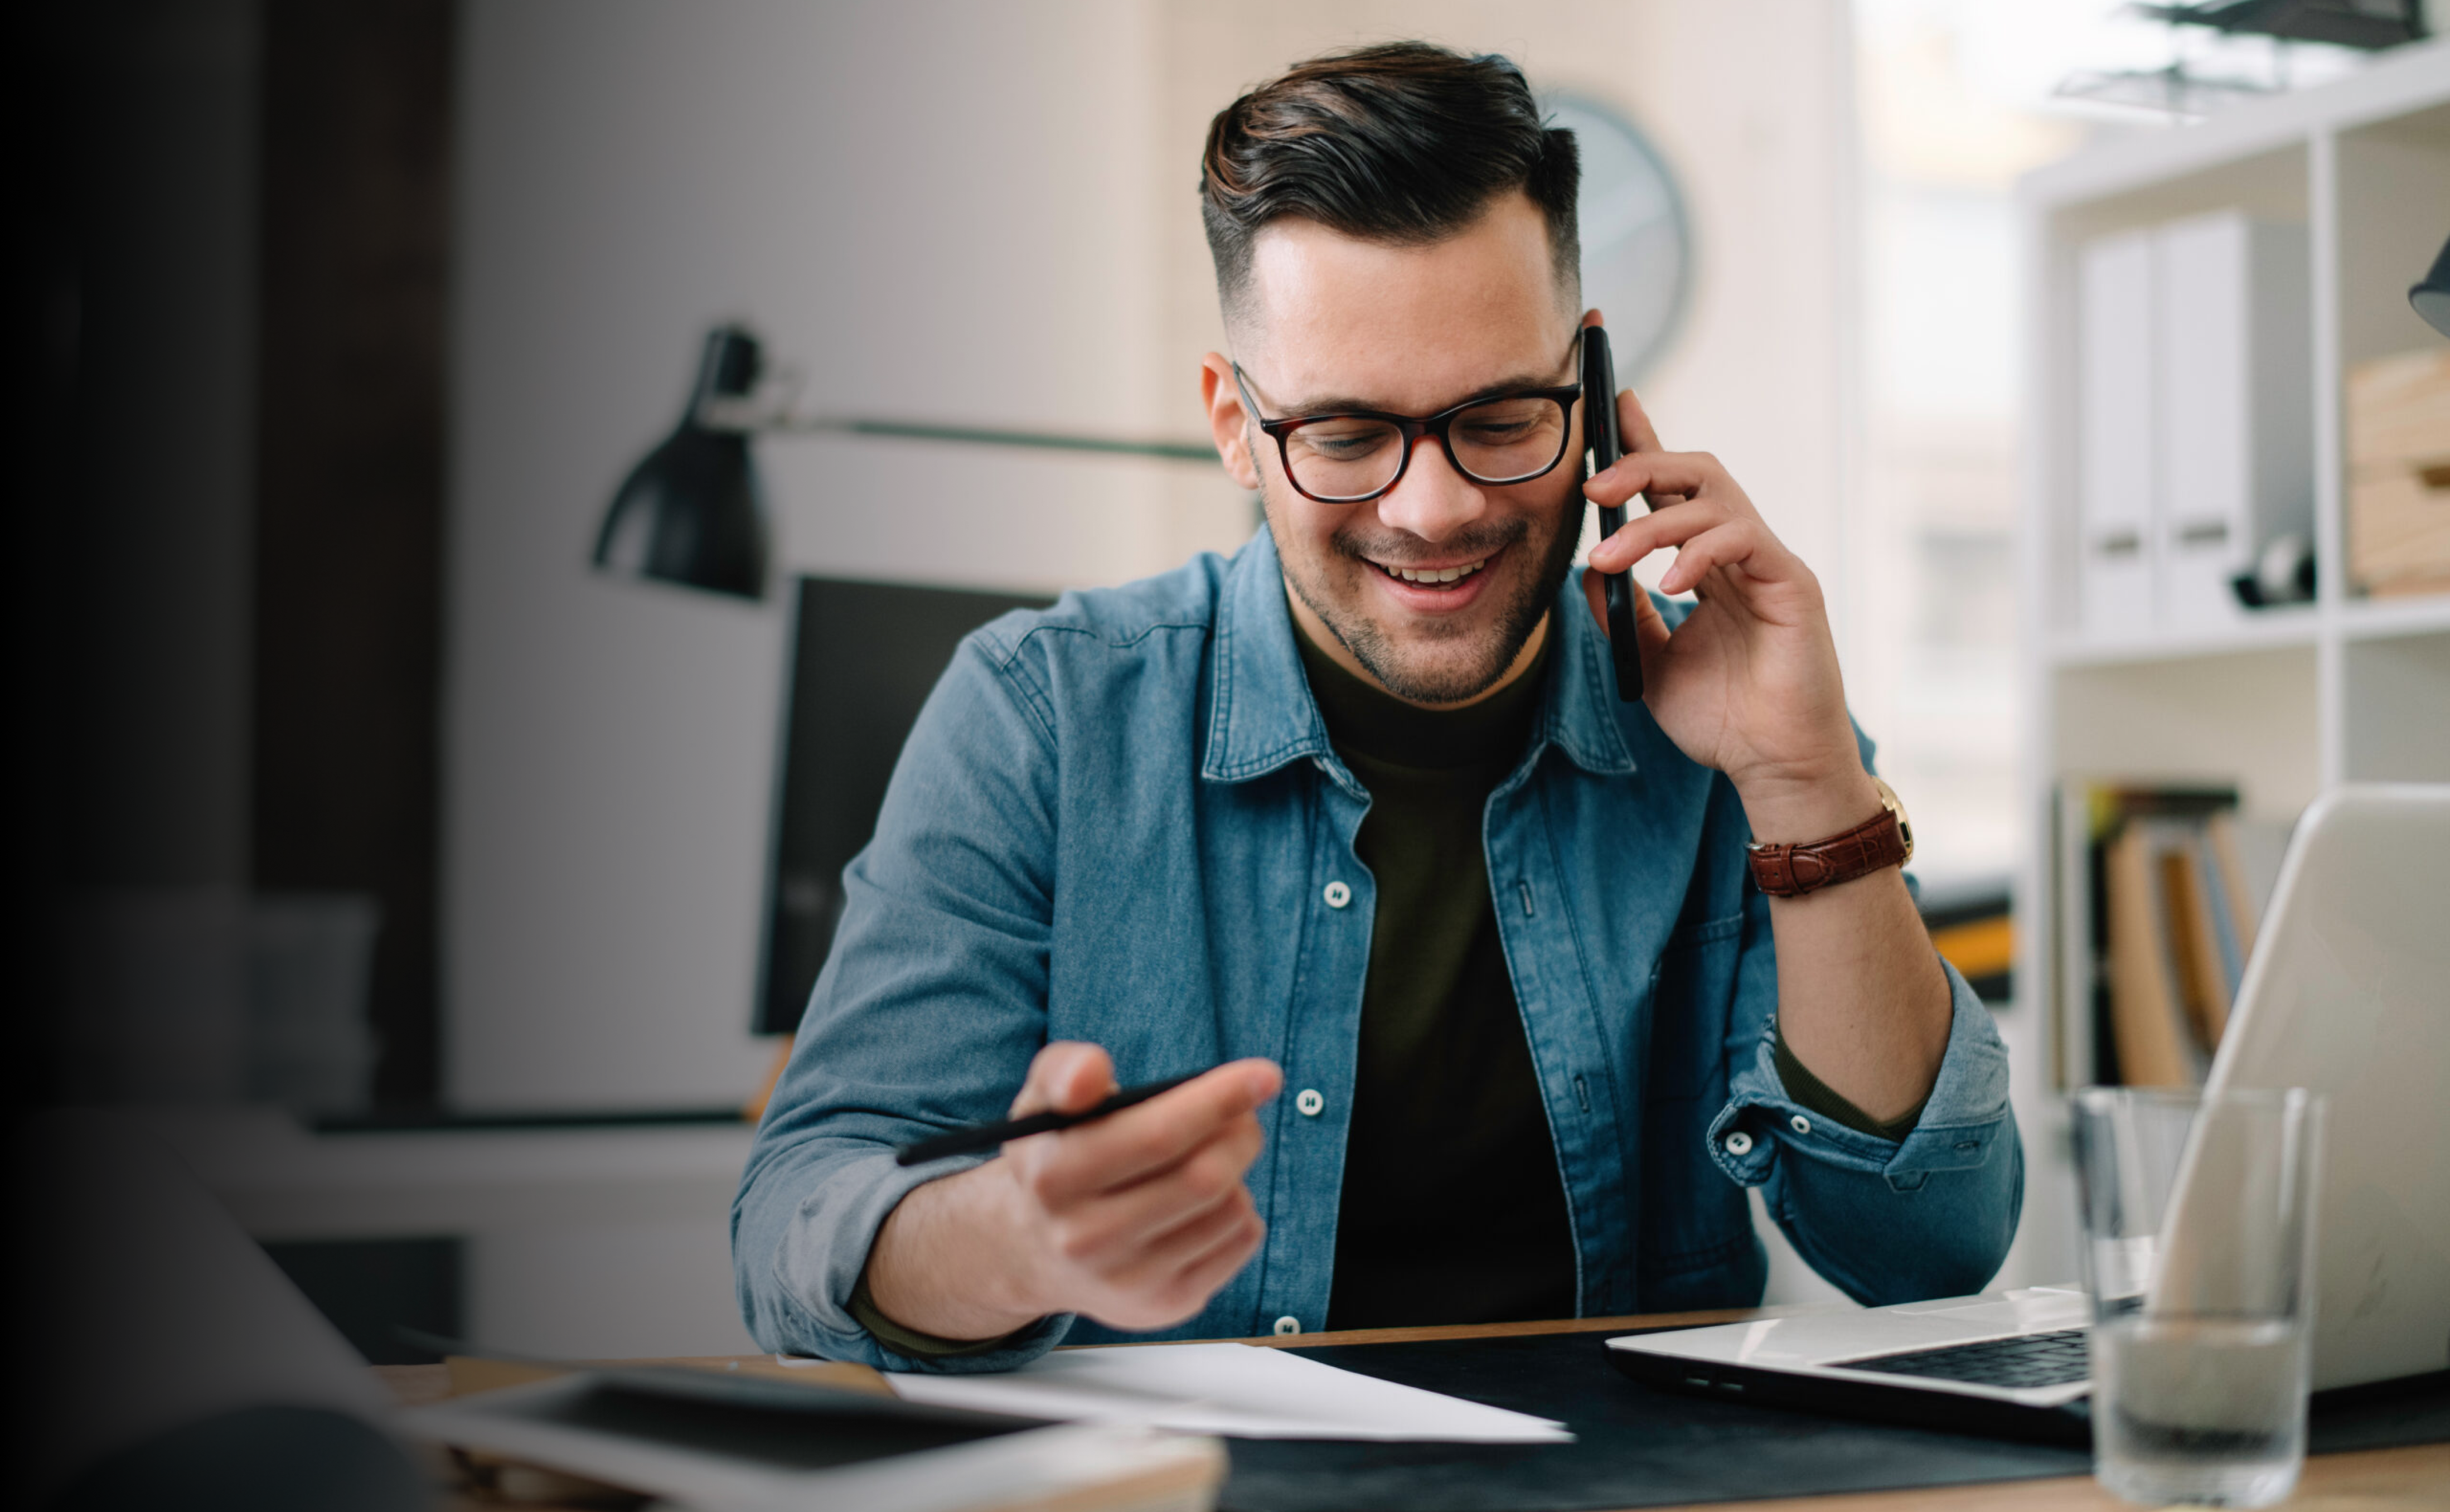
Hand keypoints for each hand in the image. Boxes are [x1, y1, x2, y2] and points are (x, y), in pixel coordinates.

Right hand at [869, 1043, 1280, 1337]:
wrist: (1035, 1250)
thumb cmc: (1056, 1155)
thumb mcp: (1040, 1102)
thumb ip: (1065, 1071)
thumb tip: (1093, 1073)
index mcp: (1055, 1177)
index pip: (1156, 1136)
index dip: (1218, 1101)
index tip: (1265, 1075)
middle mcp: (1086, 1238)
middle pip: (1203, 1178)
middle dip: (1240, 1134)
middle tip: (1245, 1114)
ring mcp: (1128, 1279)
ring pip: (1227, 1210)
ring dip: (1238, 1170)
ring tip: (1215, 1155)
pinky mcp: (1164, 1304)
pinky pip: (1238, 1242)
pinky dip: (1241, 1209)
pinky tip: (1210, 1200)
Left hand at [1581, 391, 1874, 839]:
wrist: (1774, 767)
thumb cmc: (1723, 720)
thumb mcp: (1650, 662)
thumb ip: (1622, 615)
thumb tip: (1587, 569)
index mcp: (1708, 565)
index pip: (1674, 489)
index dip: (1644, 443)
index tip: (1610, 406)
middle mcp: (1741, 553)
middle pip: (1696, 473)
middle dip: (1641, 464)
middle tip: (1591, 486)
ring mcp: (1769, 564)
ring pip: (1714, 500)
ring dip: (1652, 521)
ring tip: (1611, 557)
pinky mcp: (1793, 585)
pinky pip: (1745, 539)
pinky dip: (1699, 553)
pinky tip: (1669, 585)